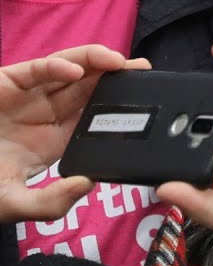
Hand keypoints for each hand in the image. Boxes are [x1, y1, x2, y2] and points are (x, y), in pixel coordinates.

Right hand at [0, 45, 148, 221]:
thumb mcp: (15, 203)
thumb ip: (49, 202)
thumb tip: (86, 186)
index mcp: (58, 137)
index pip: (96, 115)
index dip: (120, 105)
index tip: (146, 101)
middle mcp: (47, 112)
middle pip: (89, 86)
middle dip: (118, 76)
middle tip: (144, 71)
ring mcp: (29, 95)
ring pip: (68, 70)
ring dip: (95, 62)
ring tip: (119, 62)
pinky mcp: (7, 82)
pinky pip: (36, 70)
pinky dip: (56, 67)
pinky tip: (75, 71)